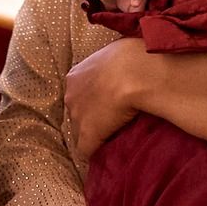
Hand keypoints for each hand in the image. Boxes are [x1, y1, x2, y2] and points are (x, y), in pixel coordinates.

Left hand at [63, 35, 148, 160]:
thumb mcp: (115, 52)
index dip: (93, 100)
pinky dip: (96, 152)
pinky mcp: (88, 136)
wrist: (135, 73)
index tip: (107, 103)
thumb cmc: (131, 56)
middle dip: (91, 117)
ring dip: (94, 135)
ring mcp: (77, 117)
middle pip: (77, 112)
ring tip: (112, 136)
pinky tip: (107, 153)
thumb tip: (119, 64)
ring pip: (80, 132)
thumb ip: (109, 63)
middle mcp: (71, 96)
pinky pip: (86, 150)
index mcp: (75, 76)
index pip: (79, 94)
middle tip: (112, 120)